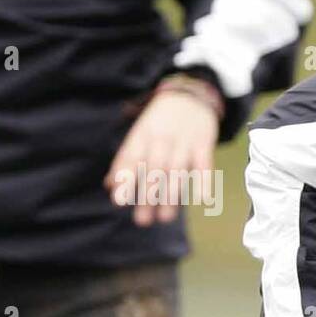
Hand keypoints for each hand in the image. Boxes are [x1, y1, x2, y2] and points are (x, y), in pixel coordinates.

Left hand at [104, 88, 218, 226]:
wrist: (191, 95)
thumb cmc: (160, 122)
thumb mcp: (140, 134)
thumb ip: (126, 160)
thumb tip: (110, 186)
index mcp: (142, 134)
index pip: (131, 157)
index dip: (126, 179)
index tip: (120, 201)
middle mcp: (162, 138)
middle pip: (154, 169)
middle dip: (148, 196)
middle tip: (143, 221)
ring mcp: (184, 141)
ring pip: (177, 170)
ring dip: (171, 196)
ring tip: (165, 218)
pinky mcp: (204, 144)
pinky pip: (205, 165)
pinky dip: (204, 182)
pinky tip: (203, 201)